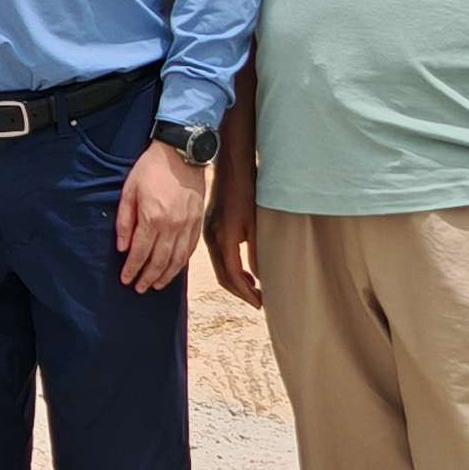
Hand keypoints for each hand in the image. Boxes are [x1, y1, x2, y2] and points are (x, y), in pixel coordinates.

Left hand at [115, 141, 206, 293]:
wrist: (180, 153)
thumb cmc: (151, 169)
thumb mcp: (129, 191)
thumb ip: (125, 221)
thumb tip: (122, 247)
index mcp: (152, 218)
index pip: (140, 253)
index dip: (132, 269)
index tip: (125, 279)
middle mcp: (172, 226)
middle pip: (159, 261)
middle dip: (147, 278)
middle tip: (139, 288)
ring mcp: (187, 225)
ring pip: (177, 259)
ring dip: (166, 276)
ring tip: (156, 285)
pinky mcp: (197, 221)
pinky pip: (190, 249)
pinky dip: (182, 263)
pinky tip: (174, 269)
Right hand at [204, 159, 259, 306]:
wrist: (231, 166)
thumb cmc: (247, 191)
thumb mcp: (256, 223)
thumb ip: (256, 251)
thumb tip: (259, 276)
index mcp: (224, 238)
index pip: (233, 275)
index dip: (246, 292)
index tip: (259, 303)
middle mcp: (212, 238)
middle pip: (222, 275)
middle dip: (239, 291)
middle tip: (257, 301)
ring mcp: (208, 232)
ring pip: (219, 266)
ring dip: (234, 280)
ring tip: (252, 288)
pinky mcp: (210, 226)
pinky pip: (217, 255)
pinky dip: (229, 267)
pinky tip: (242, 269)